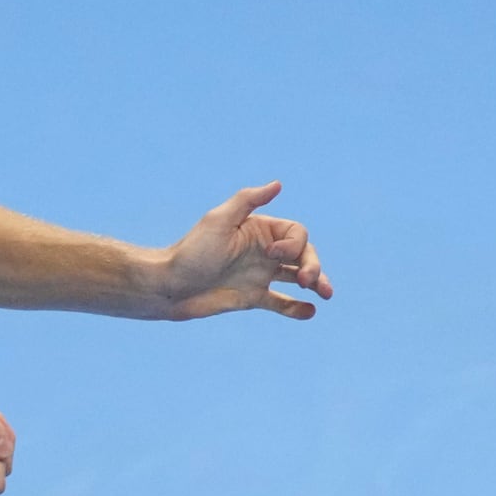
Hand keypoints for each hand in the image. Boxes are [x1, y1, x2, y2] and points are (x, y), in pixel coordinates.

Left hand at [158, 181, 333, 319]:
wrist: (170, 287)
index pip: (296, 233)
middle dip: (313, 265)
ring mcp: (260, 275)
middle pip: (303, 255)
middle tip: (309, 281)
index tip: (273, 254)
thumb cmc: (192, 252)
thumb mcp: (218, 221)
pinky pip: (281, 303)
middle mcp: (263, 251)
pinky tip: (309, 312)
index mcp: (259, 230)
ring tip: (326, 294)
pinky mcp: (253, 298)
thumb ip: (248, 201)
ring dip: (316, 283)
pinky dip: (297, 308)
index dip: (295, 244)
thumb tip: (278, 184)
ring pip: (298, 278)